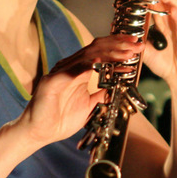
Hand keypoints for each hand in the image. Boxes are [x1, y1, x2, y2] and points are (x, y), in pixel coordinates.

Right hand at [17, 34, 143, 146]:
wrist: (38, 133)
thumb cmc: (59, 119)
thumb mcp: (90, 105)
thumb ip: (102, 94)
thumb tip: (118, 86)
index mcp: (77, 70)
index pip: (101, 52)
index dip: (119, 47)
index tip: (136, 47)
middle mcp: (69, 66)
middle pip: (97, 47)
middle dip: (119, 44)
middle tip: (137, 44)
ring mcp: (60, 71)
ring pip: (89, 55)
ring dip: (111, 53)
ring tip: (128, 53)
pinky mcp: (53, 81)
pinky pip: (74, 69)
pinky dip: (90, 64)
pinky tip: (103, 62)